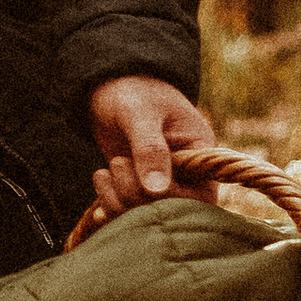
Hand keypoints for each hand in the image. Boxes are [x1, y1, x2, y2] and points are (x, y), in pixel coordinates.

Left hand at [85, 75, 216, 221]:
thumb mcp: (140, 114)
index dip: (170, 198)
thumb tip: (156, 190)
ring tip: (104, 172)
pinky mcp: (138, 186)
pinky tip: (100, 191)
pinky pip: (129, 211)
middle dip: (137, 197)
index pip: (201, 196)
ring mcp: (161, 181)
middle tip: (117, 165)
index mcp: (199, 152)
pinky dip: (111, 207)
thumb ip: (149, 149)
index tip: (141, 179)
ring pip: (146, 214)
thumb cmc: (133, 91)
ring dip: (119, 201)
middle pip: (171, 211)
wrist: (110, 86)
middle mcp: (186, 173)